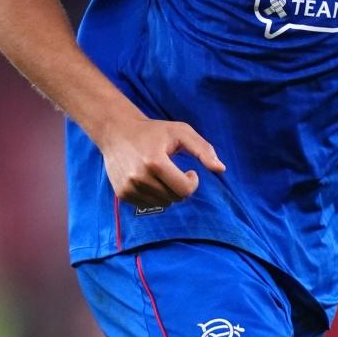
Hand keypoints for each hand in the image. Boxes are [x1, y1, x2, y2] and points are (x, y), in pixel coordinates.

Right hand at [98, 116, 225, 208]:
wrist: (116, 131)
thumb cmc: (153, 131)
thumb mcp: (181, 132)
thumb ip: (203, 149)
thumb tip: (221, 169)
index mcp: (155, 162)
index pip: (184, 190)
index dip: (192, 183)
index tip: (190, 172)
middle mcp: (140, 177)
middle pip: (175, 198)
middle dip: (180, 187)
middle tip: (174, 171)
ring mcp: (129, 187)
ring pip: (163, 204)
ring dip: (167, 192)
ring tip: (161, 174)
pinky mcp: (122, 194)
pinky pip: (148, 204)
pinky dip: (154, 195)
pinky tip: (148, 179)